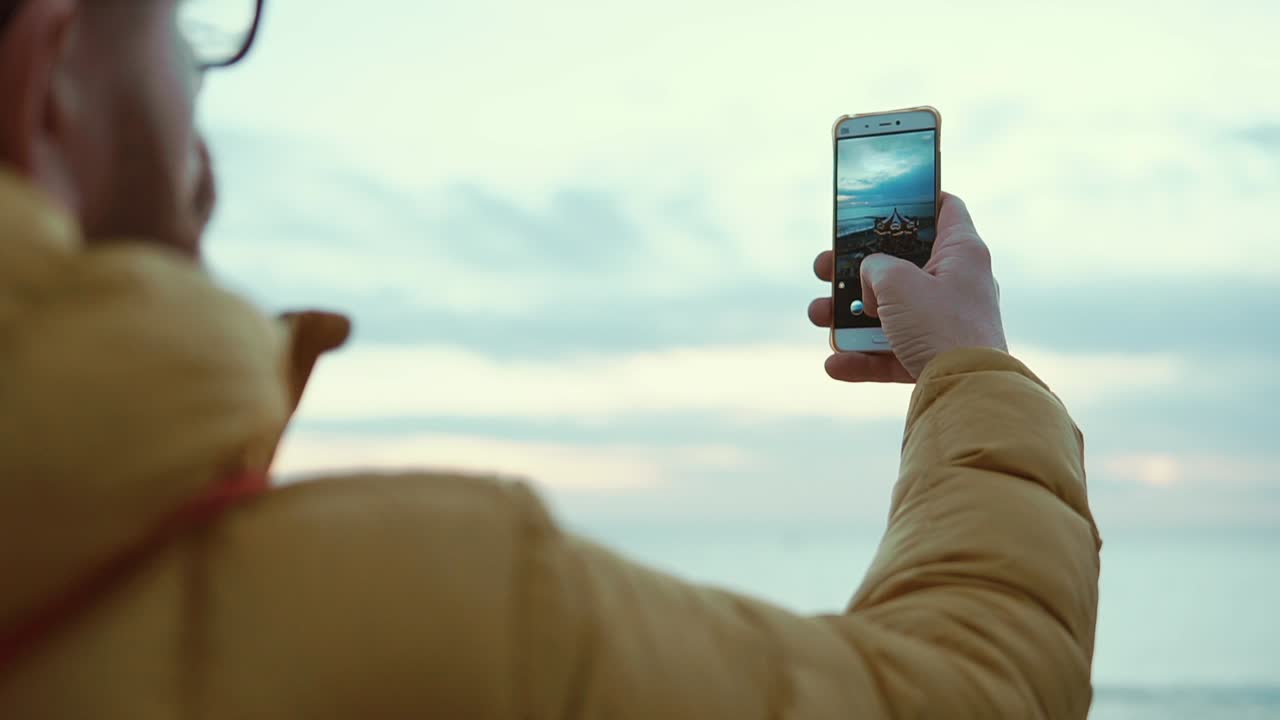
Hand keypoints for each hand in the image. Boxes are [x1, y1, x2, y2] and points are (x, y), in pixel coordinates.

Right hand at [808, 192, 1006, 382]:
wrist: (966, 391)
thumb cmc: (940, 327)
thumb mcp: (896, 282)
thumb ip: (875, 267)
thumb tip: (870, 281)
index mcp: (960, 252)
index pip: (945, 209)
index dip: (916, 198)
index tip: (884, 201)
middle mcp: (956, 283)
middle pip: (900, 264)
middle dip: (856, 268)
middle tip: (826, 267)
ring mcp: (944, 322)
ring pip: (889, 310)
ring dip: (849, 315)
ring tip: (819, 316)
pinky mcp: (933, 356)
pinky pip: (891, 351)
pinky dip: (863, 357)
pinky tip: (835, 363)